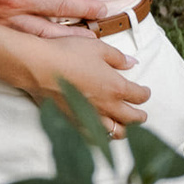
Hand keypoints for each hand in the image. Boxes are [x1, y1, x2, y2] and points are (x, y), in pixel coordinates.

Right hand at [21, 36, 151, 138]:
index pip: (139, 96)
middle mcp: (107, 106)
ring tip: (124, 125)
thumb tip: (132, 62)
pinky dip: (102, 135)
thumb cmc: (67, 54)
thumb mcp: (97, 48)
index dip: (145, 94)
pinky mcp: (75, 121)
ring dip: (124, 129)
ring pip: (116, 132)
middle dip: (141, 117)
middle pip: (133, 119)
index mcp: (116, 87)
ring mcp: (91, 116)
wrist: (39, 67)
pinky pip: (94, 136)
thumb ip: (117, 57)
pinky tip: (101, 130)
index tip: (144, 91)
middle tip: (141, 114)